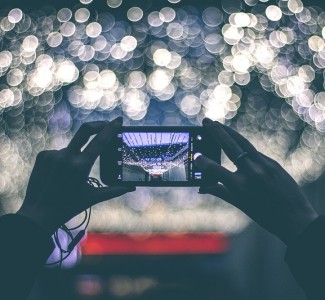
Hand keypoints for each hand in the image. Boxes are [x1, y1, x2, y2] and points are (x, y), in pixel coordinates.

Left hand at [17, 117, 134, 233]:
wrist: (38, 214)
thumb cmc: (68, 206)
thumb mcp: (93, 198)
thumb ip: (114, 190)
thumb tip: (130, 187)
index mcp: (81, 166)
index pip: (100, 141)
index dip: (111, 129)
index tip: (118, 120)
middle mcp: (66, 157)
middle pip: (85, 130)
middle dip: (98, 125)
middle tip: (107, 124)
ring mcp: (52, 155)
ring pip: (72, 148)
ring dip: (77, 155)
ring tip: (72, 175)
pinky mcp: (43, 155)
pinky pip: (60, 152)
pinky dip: (64, 159)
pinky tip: (60, 174)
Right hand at [195, 118, 317, 244]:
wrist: (296, 218)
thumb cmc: (265, 215)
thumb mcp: (240, 205)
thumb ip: (220, 192)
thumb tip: (202, 187)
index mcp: (240, 187)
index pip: (215, 169)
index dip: (203, 162)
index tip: (196, 156)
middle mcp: (251, 173)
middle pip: (230, 146)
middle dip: (216, 132)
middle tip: (206, 121)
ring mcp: (264, 165)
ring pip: (243, 143)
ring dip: (229, 132)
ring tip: (218, 125)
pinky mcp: (273, 163)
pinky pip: (254, 151)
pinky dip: (242, 146)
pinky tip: (236, 142)